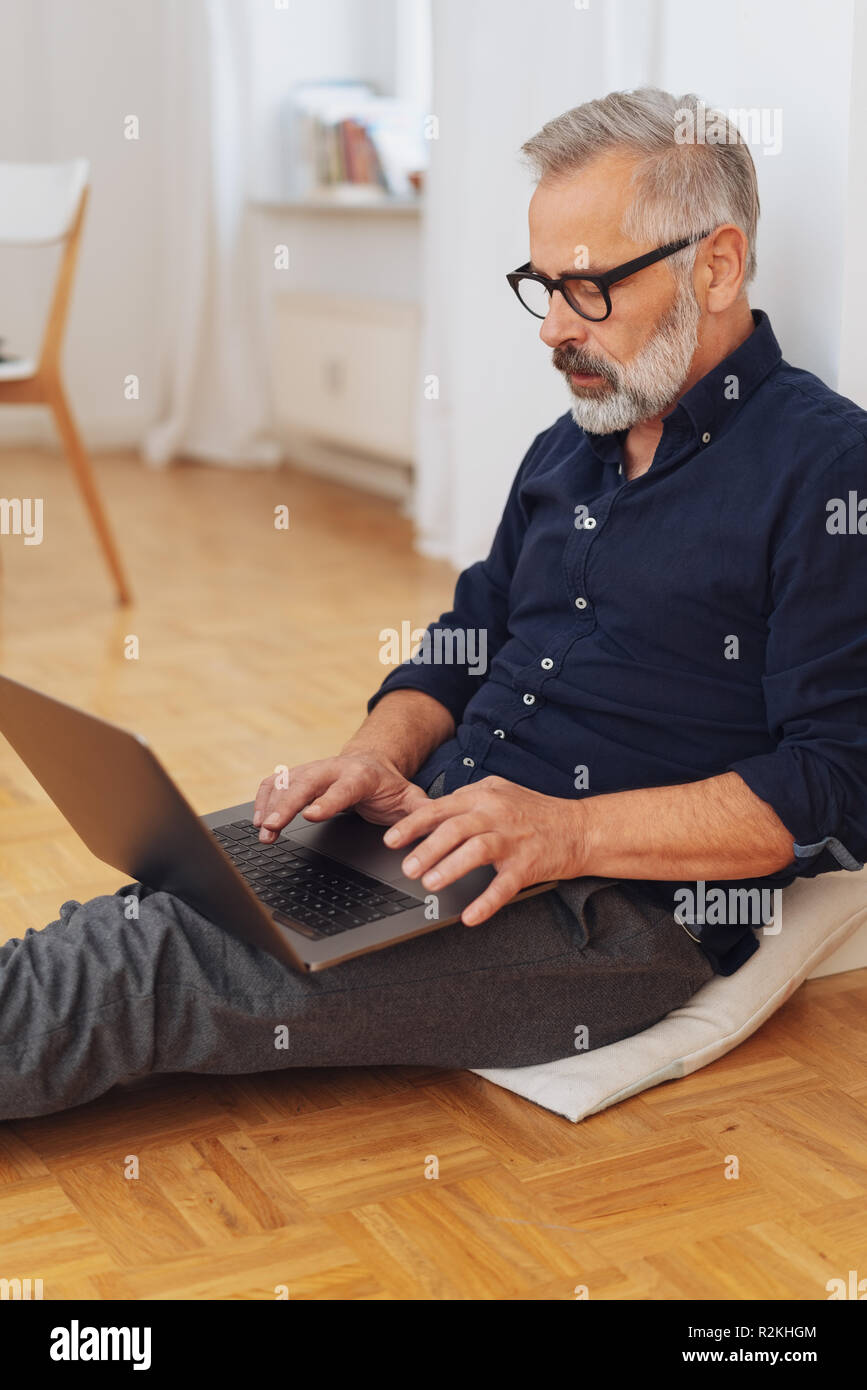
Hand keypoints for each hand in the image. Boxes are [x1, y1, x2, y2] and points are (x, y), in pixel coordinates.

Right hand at [253, 751, 429, 841]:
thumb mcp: (410, 798)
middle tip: (272, 827)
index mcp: (362, 776)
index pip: (343, 788)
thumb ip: (422, 812)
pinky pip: (274, 784)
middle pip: (306, 783)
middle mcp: (333, 769)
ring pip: (286, 783)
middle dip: (286, 805)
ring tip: (262, 831)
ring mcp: (313, 770)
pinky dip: (262, 799)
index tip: (311, 816)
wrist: (372, 761)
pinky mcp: (297, 775)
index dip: (327, 801)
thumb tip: (436, 827)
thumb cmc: (388, 786)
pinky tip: (256, 819)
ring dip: (270, 806)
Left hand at [383, 775, 585, 924]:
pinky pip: (504, 885)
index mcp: (484, 797)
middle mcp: (497, 814)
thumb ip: (467, 801)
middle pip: (454, 828)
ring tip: (430, 884)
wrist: (580, 828)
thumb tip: (431, 813)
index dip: (412, 825)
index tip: (391, 840)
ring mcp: (514, 839)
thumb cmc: (536, 813)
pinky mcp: (529, 864)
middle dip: (426, 849)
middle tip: (407, 868)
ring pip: (476, 850)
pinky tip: (470, 916)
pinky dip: (486, 902)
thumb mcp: (500, 794)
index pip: (440, 808)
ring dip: (450, 868)